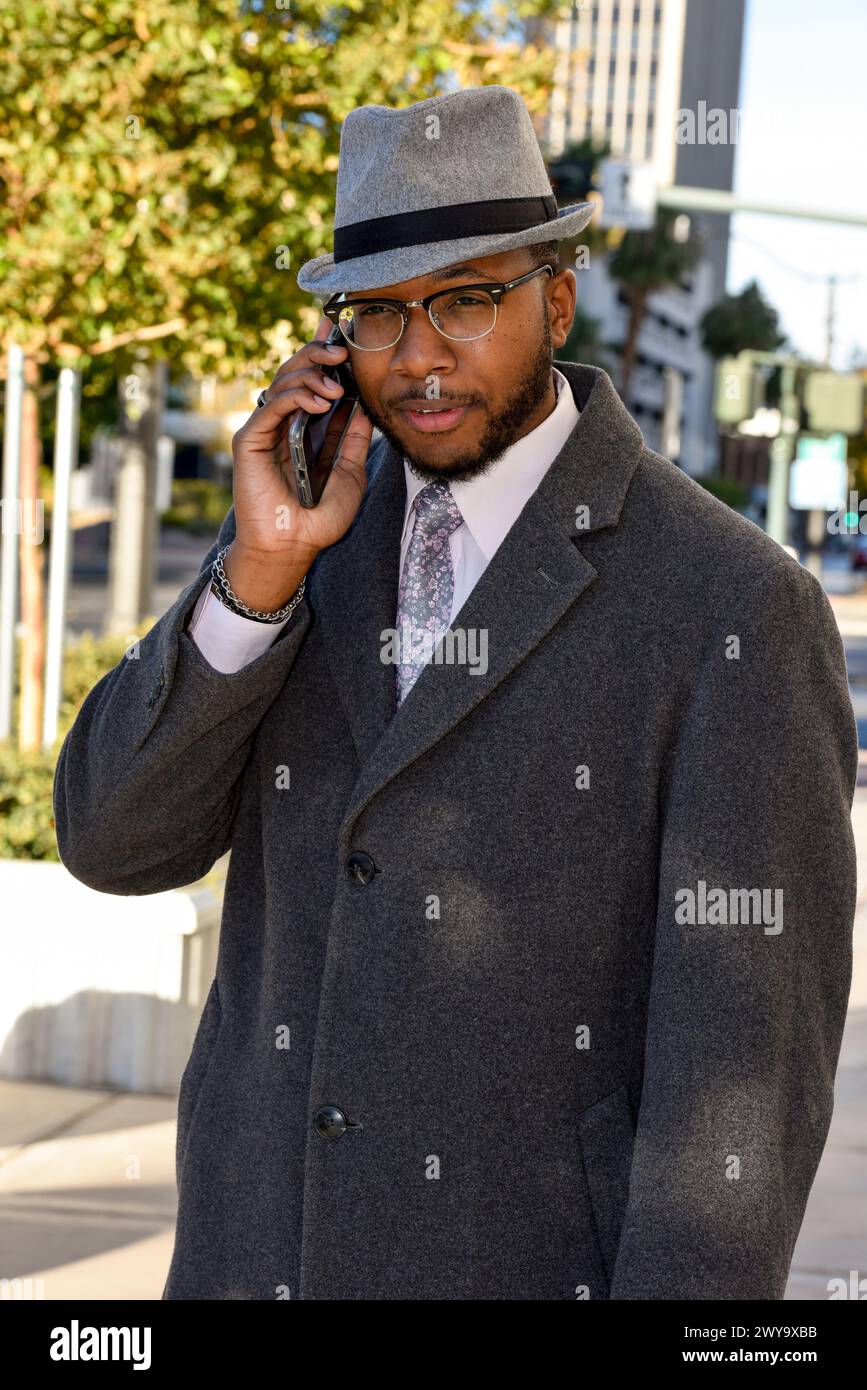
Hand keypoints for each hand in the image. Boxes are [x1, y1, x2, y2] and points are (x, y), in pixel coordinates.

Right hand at [229, 317, 372, 566]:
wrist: (294, 547)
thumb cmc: (319, 518)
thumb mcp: (351, 473)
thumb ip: (356, 439)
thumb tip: (368, 405)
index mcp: (304, 426)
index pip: (311, 378)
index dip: (321, 348)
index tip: (339, 324)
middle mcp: (282, 423)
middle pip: (294, 371)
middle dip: (317, 353)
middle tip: (341, 350)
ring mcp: (264, 430)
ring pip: (282, 381)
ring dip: (311, 376)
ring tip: (336, 389)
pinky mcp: (250, 440)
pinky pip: (271, 405)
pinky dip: (296, 397)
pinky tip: (320, 403)